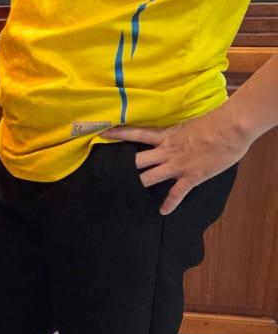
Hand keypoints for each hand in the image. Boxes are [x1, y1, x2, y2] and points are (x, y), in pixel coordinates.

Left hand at [104, 107, 250, 213]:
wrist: (230, 129)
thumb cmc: (214, 122)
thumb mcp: (189, 124)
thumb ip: (178, 131)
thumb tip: (176, 132)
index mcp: (166, 135)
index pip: (136, 133)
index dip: (119, 134)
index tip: (103, 134)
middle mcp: (166, 151)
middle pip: (137, 160)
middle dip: (123, 167)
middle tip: (108, 172)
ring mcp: (177, 166)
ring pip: (150, 178)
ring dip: (139, 184)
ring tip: (124, 192)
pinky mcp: (190, 177)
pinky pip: (176, 194)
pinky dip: (169, 204)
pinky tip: (162, 211)